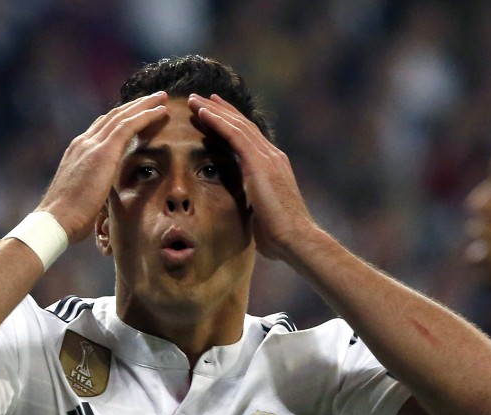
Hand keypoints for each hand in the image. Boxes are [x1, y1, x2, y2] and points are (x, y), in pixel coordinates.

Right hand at [36, 92, 169, 242]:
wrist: (56, 219)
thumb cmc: (69, 218)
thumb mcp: (83, 196)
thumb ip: (94, 187)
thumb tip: (102, 195)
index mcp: (78, 152)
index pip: (102, 128)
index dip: (120, 118)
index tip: (136, 114)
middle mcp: (83, 142)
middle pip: (113, 116)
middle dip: (134, 106)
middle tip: (154, 98)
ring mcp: (91, 144)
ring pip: (122, 116)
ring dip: (144, 105)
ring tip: (162, 98)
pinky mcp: (103, 151)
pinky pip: (128, 126)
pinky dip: (146, 116)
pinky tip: (160, 111)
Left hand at [188, 93, 316, 259]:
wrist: (296, 239)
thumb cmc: (279, 236)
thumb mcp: (259, 214)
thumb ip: (249, 203)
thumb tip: (238, 210)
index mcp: (273, 167)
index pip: (249, 138)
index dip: (231, 124)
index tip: (214, 114)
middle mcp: (272, 156)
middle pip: (243, 125)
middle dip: (220, 110)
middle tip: (200, 98)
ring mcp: (268, 157)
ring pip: (237, 125)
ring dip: (214, 110)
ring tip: (193, 100)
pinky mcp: (260, 163)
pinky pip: (235, 135)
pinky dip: (217, 121)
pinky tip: (202, 112)